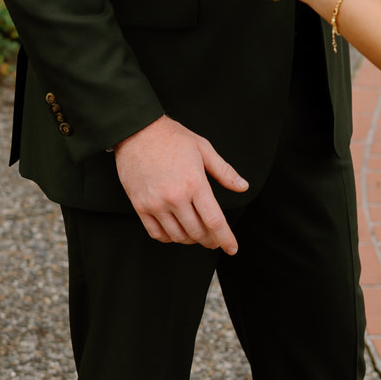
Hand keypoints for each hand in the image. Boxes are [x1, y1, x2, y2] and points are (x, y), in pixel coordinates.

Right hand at [114, 114, 248, 250]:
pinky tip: (176, 232)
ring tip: (197, 234)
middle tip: (215, 239)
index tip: (232, 248)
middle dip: (210, 240)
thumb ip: (224, 171)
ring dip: (191, 239)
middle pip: (197, 232)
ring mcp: (155, 203)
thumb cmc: (173, 137)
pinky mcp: (140, 206)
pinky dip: (169, 238)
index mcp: (194, 183)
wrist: (137, 131)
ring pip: (178, 236)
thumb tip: (243, 187)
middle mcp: (175, 197)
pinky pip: (156, 233)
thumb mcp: (203, 148)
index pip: (214, 221)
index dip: (226, 238)